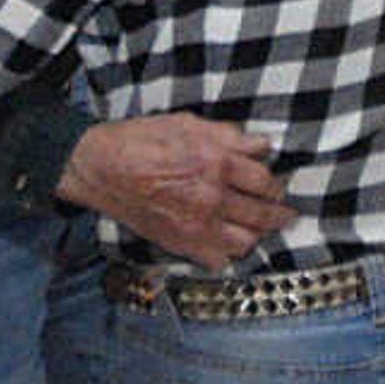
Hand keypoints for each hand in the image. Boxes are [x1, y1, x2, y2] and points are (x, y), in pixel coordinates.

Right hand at [59, 113, 291, 270]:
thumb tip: (260, 145)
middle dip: (278, 214)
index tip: (275, 187)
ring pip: (246, 241)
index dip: (274, 184)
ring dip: (256, 234)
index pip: (264, 180)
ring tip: (257, 229)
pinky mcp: (181, 243)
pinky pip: (218, 260)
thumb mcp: (188, 123)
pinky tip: (227, 245)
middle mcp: (212, 197)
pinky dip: (227, 254)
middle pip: (263, 214)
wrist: (101, 167)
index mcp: (217, 162)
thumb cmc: (141, 140)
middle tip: (283, 214)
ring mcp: (198, 225)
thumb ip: (228, 136)